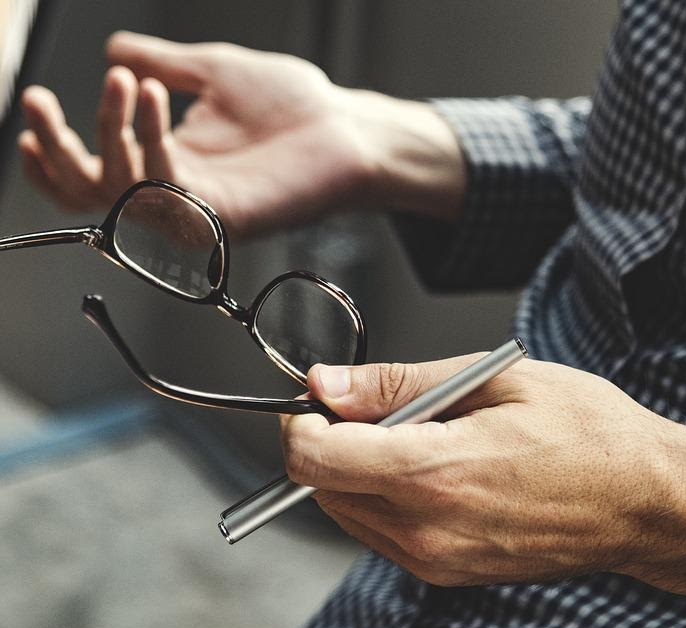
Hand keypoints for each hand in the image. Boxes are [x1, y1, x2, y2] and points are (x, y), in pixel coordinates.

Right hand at [19, 32, 464, 235]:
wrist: (347, 124)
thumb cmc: (294, 104)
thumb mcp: (214, 71)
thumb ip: (163, 63)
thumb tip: (115, 49)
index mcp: (169, 160)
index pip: (94, 174)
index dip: (55, 152)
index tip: (34, 106)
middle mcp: (177, 192)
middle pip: (93, 193)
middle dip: (58, 149)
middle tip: (40, 101)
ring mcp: (201, 209)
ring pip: (122, 192)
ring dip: (109, 131)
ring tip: (125, 80)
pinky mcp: (226, 218)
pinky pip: (166, 191)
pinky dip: (148, 142)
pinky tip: (150, 94)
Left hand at [280, 354, 685, 627]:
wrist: (646, 501)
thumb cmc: (588, 433)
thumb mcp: (495, 381)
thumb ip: (398, 385)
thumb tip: (327, 383)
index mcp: (435, 473)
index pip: (315, 459)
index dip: (303, 422)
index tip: (322, 398)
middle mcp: (428, 530)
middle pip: (322, 489)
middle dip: (331, 442)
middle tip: (381, 406)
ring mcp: (438, 561)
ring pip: (348, 513)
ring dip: (359, 471)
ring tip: (425, 436)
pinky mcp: (450, 575)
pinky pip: (384, 534)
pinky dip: (387, 497)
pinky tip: (440, 469)